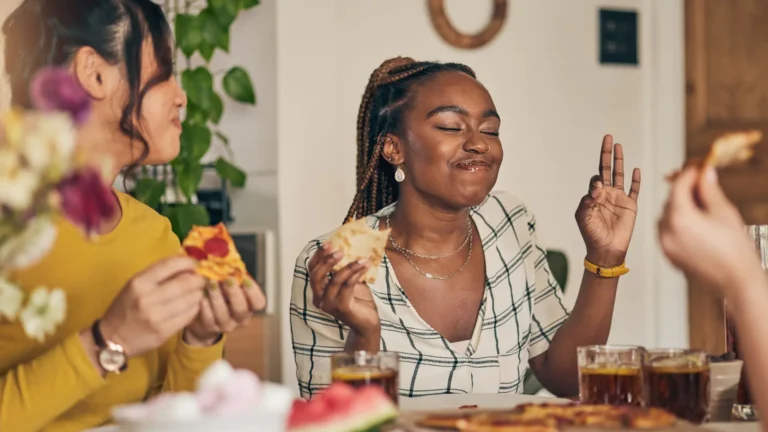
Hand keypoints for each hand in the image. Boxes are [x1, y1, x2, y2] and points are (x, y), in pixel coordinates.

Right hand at [100, 256, 205, 356]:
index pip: (170, 265)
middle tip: (201, 279)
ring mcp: (157, 317)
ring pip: (191, 299)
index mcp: (139, 283)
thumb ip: (158, 273)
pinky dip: (195, 307)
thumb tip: (186, 262)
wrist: (112, 339)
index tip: (194, 263)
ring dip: (198, 293)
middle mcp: (148, 299)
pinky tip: (192, 305)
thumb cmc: (126, 307)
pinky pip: (189, 315)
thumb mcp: (135, 285)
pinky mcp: (164, 332)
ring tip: (197, 292)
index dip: (187, 262)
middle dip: (198, 279)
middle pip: (185, 283)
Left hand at [184, 277, 266, 345]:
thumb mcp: (230, 286)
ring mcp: (226, 325)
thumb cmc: (221, 296)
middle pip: (241, 309)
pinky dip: (205, 307)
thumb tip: (229, 259)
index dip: (253, 292)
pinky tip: (202, 296)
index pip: (259, 303)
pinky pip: (209, 319)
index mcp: (250, 306)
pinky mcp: (211, 329)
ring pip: (223, 314)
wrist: (203, 319)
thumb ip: (233, 277)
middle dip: (234, 293)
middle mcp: (241, 318)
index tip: (244, 278)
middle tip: (227, 279)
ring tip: (211, 283)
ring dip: (217, 297)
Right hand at [308, 243, 379, 335]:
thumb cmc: (358, 301)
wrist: (367, 323)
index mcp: (319, 290)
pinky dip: (356, 274)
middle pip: (316, 276)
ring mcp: (329, 305)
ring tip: (363, 259)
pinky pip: (347, 286)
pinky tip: (365, 267)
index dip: (318, 256)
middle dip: (327, 260)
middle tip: (340, 250)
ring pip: (335, 280)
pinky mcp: (342, 308)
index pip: (312, 270)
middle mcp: (320, 298)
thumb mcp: (349, 281)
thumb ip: (344, 268)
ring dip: (349, 266)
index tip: (328, 243)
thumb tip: (350, 245)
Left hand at [575, 135, 641, 265]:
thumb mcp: (583, 217)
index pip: (596, 179)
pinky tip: (635, 169)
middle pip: (606, 169)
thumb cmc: (591, 234)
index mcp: (594, 196)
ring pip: (620, 174)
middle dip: (607, 154)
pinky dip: (635, 179)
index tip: (598, 191)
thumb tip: (597, 186)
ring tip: (618, 146)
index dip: (597, 181)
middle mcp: (607, 194)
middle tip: (608, 137)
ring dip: (619, 160)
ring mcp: (619, 198)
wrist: (606, 249)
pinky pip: (634, 189)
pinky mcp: (631, 205)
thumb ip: (587, 200)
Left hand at [658, 165, 760, 296]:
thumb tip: (705, 172)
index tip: (699, 164)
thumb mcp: (724, 212)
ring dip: (680, 205)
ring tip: (701, 202)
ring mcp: (664, 244)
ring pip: (666, 215)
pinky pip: (667, 231)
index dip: (689, 172)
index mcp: (679, 217)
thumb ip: (709, 190)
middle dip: (685, 189)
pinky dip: (677, 222)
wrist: (737, 283)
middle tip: (701, 180)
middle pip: (671, 200)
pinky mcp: (668, 255)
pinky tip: (695, 221)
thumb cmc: (736, 248)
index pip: (679, 185)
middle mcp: (666, 230)